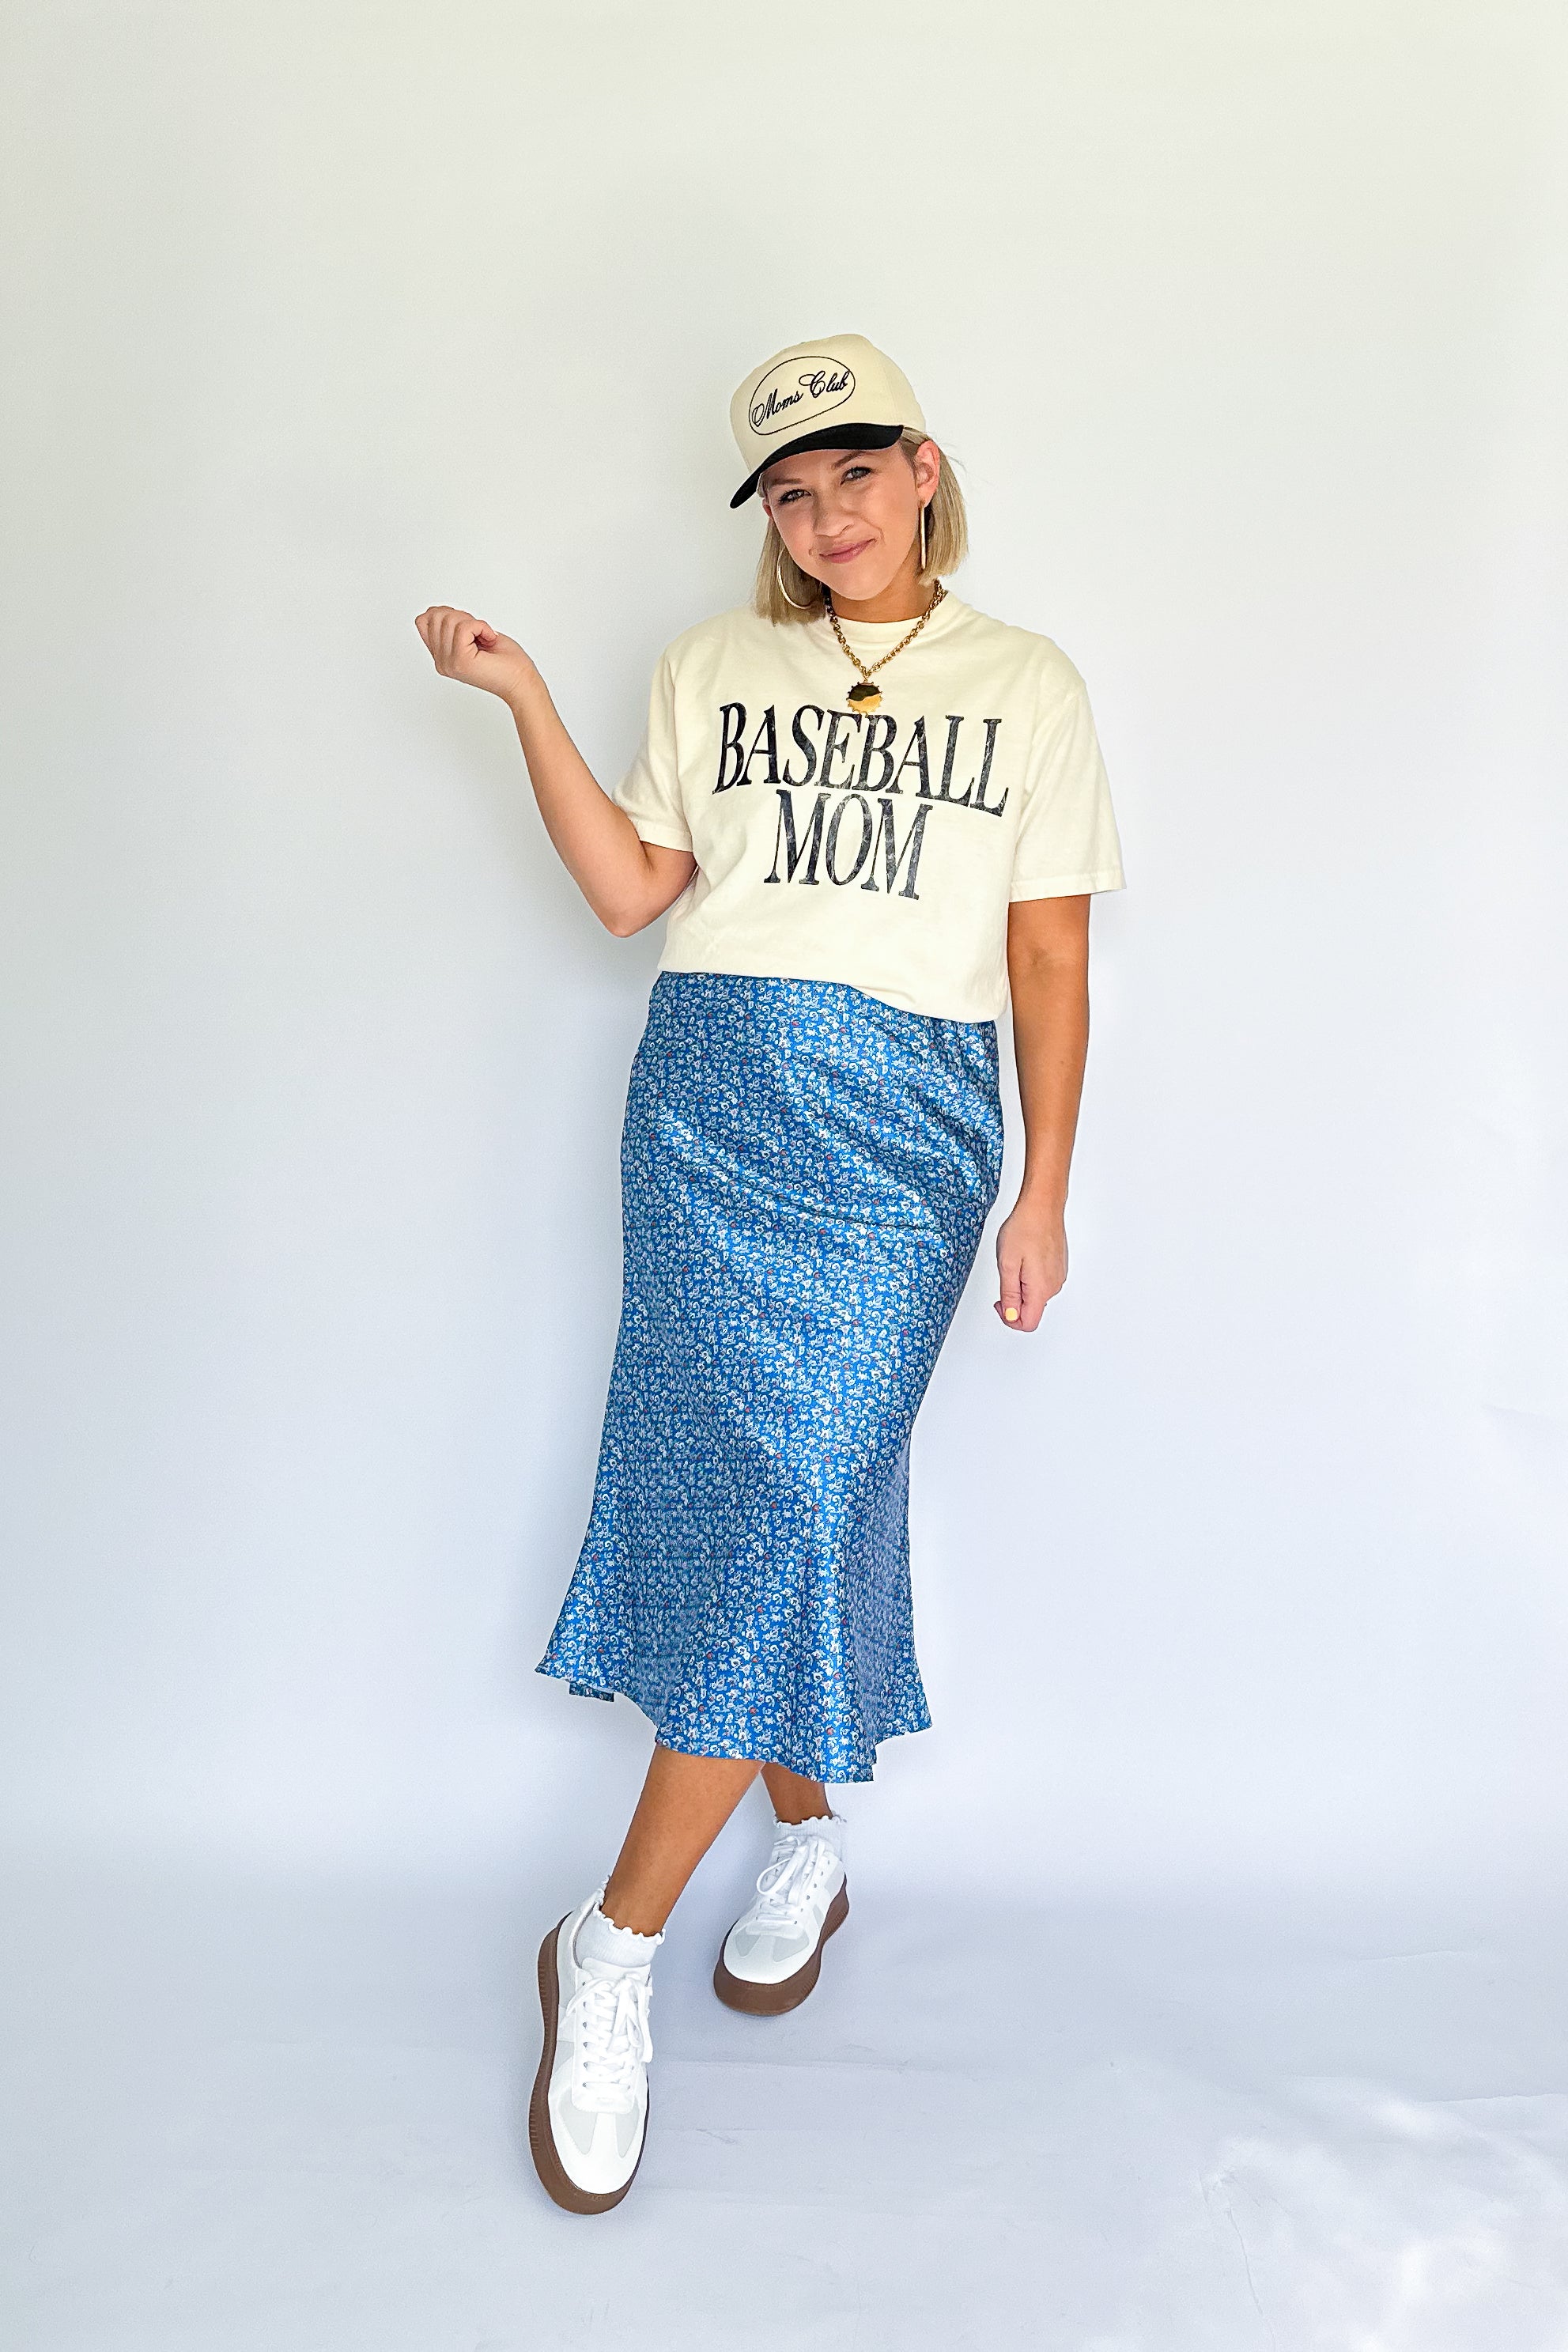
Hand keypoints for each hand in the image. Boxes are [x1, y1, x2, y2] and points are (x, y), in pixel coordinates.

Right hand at [414, 606, 537, 703]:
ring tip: (485, 640)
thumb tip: (437, 612)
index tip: (468, 628)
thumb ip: (452, 626)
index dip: (446, 614)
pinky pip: (465, 627)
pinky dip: (482, 627)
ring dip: (474, 623)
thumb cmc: (506, 662)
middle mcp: (441, 662)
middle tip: (480, 634)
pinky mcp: (461, 660)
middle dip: (462, 617)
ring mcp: (449, 662)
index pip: (423, 621)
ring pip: (450, 620)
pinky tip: (489, 640)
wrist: (522, 682)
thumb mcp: (473, 636)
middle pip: (435, 616)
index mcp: (442, 657)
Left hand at [994, 1198, 1066, 1332]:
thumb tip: (1011, 1316)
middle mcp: (1054, 1285)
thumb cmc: (1025, 1229)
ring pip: (1036, 1295)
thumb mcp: (1007, 1264)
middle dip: (1014, 1301)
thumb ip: (1009, 1295)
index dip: (1009, 1318)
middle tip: (1004, 1276)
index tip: (1000, 1302)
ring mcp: (1058, 1275)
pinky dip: (1029, 1277)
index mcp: (1041, 1288)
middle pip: (1032, 1310)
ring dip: (1021, 1286)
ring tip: (1014, 1262)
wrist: (1042, 1206)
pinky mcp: (1058, 1266)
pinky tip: (1024, 1257)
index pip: (1028, 1323)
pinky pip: (1042, 1282)